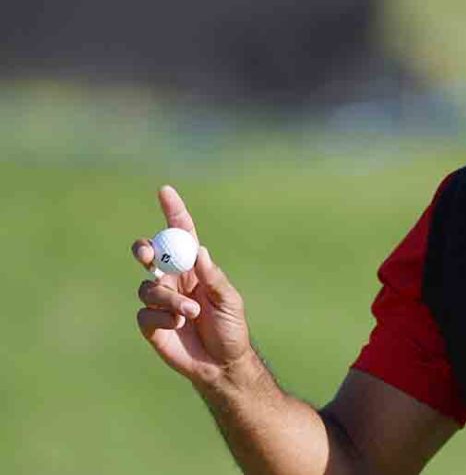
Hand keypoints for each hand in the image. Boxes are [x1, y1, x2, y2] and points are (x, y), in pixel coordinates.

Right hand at [132, 186, 254, 388]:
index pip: (181, 234)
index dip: (173, 211)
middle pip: (151, 254)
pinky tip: (178, 325)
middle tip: (148, 254)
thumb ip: (213, 277)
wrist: (221, 364)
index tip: (165, 191)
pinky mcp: (151, 323)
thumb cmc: (231, 329)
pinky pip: (145, 312)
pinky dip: (163, 317)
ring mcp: (161, 300)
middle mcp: (175, 279)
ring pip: (148, 286)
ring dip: (169, 298)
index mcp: (195, 268)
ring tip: (191, 312)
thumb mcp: (229, 301)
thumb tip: (198, 251)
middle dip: (145, 249)